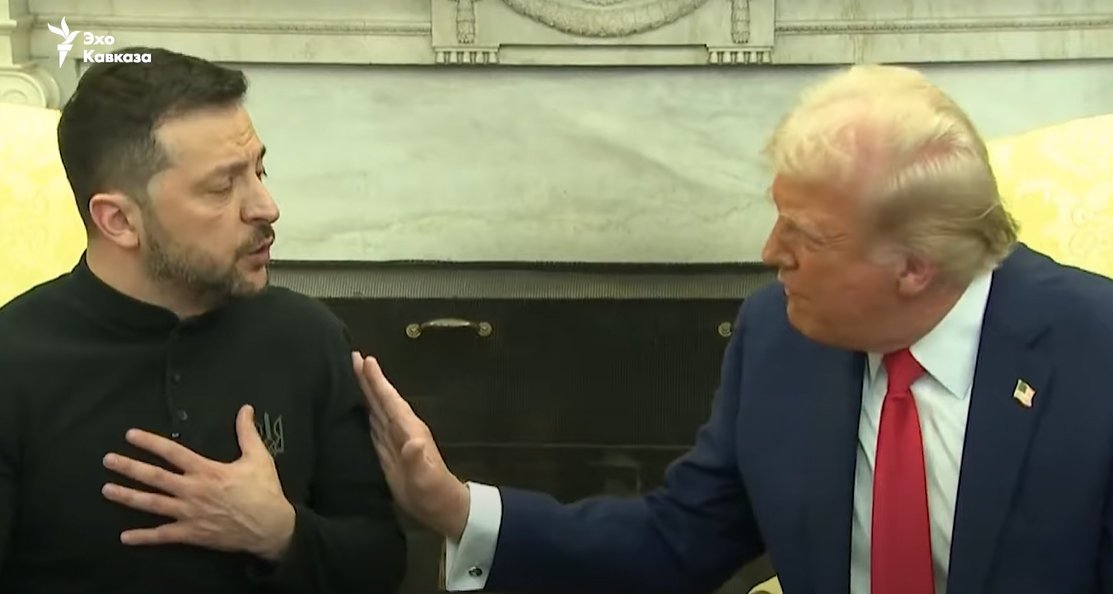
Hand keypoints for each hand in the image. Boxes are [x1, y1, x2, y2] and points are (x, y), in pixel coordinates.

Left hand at [101, 404, 295, 561]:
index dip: (150, 442)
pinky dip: (143, 537)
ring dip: (128, 497)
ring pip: (152, 504)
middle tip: (108, 460)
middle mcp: (192, 491)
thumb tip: (245, 409)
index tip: (130, 435)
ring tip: (107, 490)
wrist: (271, 527)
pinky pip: (162, 536)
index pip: (173, 452)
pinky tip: (124, 537)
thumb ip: (247, 432)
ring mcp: (189, 514)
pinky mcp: (191, 534)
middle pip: (154, 477)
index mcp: (207, 471)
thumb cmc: (264, 491)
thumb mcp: (259, 457)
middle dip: (129, 468)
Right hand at [352, 353, 470, 539]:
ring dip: (364, 392)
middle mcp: (401, 430)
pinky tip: (355, 408)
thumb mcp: (426, 478)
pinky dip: (364, 412)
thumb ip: (418, 461)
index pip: (390, 401)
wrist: (440, 508)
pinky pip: (373, 425)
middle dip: (367, 379)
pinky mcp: (387, 452)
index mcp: (409, 430)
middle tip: (351, 356)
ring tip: (349, 374)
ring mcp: (394, 440)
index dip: (378, 382)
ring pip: (376, 409)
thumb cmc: (434, 491)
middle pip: (381, 400)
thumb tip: (412, 442)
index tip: (365, 360)